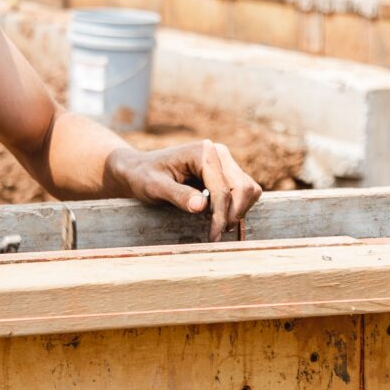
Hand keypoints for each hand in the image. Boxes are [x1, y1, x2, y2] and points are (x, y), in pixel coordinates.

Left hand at [108, 140, 263, 241]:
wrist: (140, 170)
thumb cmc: (144, 177)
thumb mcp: (155, 187)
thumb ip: (178, 195)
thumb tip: (202, 207)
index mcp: (202, 152)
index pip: (223, 188)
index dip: (220, 215)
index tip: (213, 236)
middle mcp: (218, 153)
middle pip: (244, 188)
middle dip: (234, 214)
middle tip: (217, 234)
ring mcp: (225, 161)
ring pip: (249, 189)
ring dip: (238, 211)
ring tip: (218, 227)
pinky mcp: (226, 172)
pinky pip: (243, 191)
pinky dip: (237, 207)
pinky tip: (219, 218)